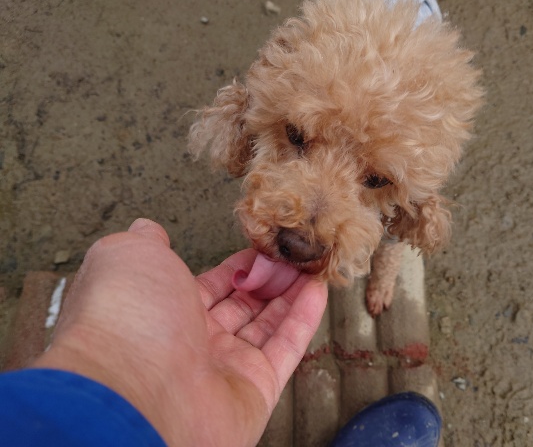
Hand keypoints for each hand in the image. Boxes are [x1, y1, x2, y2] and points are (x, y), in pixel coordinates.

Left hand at [34, 218, 327, 445]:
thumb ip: (145, 240)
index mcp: (163, 312)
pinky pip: (286, 348)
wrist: (137, 390)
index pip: (210, 286)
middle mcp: (194, 342)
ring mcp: (226, 367)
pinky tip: (318, 290)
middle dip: (269, 278)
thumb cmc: (128, 316)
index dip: (237, 266)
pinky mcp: (256, 389)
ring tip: (312, 265)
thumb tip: (147, 228)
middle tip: (293, 254)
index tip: (261, 246)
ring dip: (291, 293)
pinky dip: (304, 318)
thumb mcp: (128, 256)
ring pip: (268, 325)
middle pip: (242, 305)